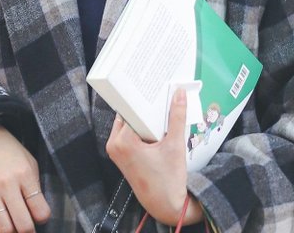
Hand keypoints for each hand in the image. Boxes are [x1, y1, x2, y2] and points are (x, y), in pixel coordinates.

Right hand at [0, 123, 50, 232]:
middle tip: (28, 229)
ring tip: (14, 230)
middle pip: (22, 224)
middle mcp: (7, 185)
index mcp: (25, 175)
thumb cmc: (10, 151)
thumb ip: (35, 185)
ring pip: (3, 227)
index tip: (40, 217)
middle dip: (28, 231)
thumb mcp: (29, 162)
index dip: (43, 218)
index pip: (40, 209)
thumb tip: (38, 211)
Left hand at [105, 89, 202, 225]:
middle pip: (129, 114)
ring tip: (160, 108)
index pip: (131, 109)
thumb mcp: (175, 145)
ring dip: (143, 118)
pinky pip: (129, 133)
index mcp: (123, 141)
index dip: (143, 98)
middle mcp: (114, 144)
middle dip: (144, 107)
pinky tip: (156, 125)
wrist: (165, 206)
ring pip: (129, 123)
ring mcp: (115, 151)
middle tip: (159, 94)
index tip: (153, 87)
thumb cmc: (169, 180)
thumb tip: (179, 93)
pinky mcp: (120, 155)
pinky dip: (141, 128)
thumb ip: (177, 116)